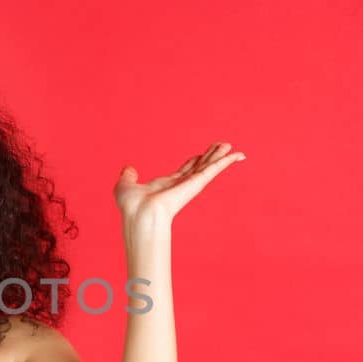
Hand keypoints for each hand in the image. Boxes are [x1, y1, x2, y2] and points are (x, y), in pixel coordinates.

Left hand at [114, 142, 245, 223]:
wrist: (140, 214)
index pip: (184, 171)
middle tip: (221, 146)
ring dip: (220, 157)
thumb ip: (128, 176)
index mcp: (167, 186)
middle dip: (210, 157)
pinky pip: (214, 170)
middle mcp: (181, 185)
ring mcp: (190, 185)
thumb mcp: (126, 185)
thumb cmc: (132, 206)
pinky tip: (236, 155)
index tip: (200, 155)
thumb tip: (128, 169)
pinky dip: (225, 162)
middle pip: (200, 167)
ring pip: (209, 167)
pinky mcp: (197, 184)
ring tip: (231, 147)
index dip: (193, 162)